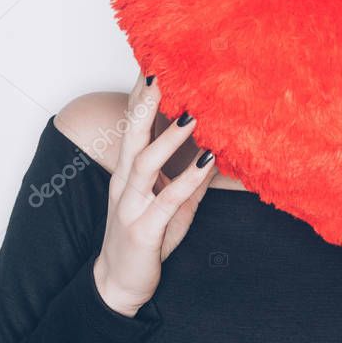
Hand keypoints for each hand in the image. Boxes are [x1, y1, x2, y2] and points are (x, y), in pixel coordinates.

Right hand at [93, 69, 216, 315]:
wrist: (119, 285)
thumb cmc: (146, 237)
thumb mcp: (173, 202)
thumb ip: (194, 176)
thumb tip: (222, 148)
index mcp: (130, 168)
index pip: (135, 122)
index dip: (144, 91)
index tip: (158, 57)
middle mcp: (126, 180)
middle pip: (133, 131)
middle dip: (148, 99)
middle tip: (165, 68)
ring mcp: (131, 204)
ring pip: (145, 160)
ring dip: (170, 135)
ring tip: (193, 113)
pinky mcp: (143, 228)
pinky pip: (167, 199)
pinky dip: (188, 178)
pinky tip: (208, 161)